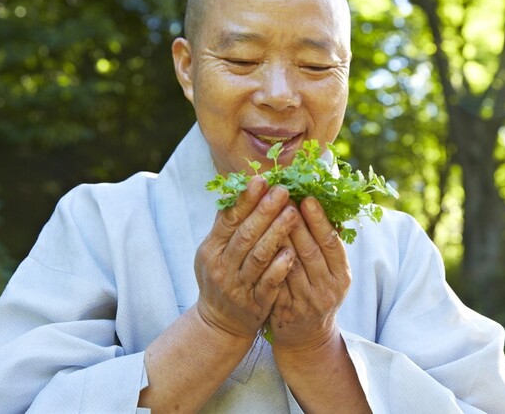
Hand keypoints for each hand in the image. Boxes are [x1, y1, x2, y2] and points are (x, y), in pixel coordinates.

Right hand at [194, 176, 298, 339]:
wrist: (220, 324)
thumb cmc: (222, 277)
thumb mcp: (214, 251)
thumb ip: (225, 224)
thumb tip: (238, 189)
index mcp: (211, 249)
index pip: (229, 220)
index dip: (245, 200)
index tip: (261, 180)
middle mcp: (222, 267)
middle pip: (245, 235)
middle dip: (264, 211)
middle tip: (283, 191)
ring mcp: (238, 287)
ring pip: (258, 256)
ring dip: (276, 233)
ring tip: (293, 213)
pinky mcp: (255, 304)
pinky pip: (268, 283)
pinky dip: (279, 267)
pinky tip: (292, 252)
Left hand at [268, 196, 350, 350]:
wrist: (306, 337)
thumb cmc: (316, 293)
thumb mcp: (329, 272)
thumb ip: (323, 245)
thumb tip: (314, 204)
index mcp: (342, 274)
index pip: (332, 242)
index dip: (320, 220)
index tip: (308, 198)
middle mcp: (328, 288)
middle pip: (311, 251)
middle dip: (296, 223)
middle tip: (283, 198)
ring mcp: (307, 301)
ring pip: (290, 265)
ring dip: (279, 238)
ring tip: (267, 214)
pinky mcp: (286, 311)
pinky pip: (274, 281)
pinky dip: (266, 262)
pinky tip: (256, 243)